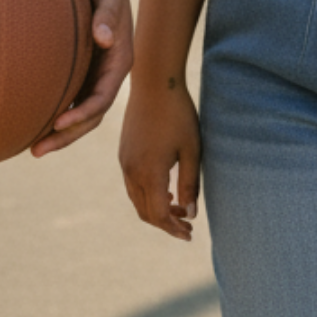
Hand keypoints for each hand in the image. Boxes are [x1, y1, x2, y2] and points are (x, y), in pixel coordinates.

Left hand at [32, 0, 132, 156]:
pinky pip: (69, 99)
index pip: (103, 97)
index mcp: (120, 58)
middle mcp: (108, 71)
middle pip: (92, 115)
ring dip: (61, 133)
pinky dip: (55, 114)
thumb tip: (104, 38)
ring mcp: (94, 73)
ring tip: (32, 149)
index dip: (82, 114)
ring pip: (80, 112)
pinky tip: (32, 122)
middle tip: (36, 151)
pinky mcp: (80, 70)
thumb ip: (107, 13)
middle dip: (67, 135)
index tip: (57, 123)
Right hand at [119, 78, 201, 240]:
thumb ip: (190, 183)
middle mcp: (131, 172)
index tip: (190, 234)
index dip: (174, 228)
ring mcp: (124, 162)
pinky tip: (164, 189)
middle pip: (145, 212)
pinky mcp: (124, 153)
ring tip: (178, 208)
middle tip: (187, 225)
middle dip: (166, 222)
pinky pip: (132, 185)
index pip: (159, 215)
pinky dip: (147, 195)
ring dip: (156, 209)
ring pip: (137, 199)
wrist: (154, 82)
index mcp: (149, 173)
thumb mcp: (192, 149)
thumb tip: (191, 214)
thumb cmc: (178, 114)